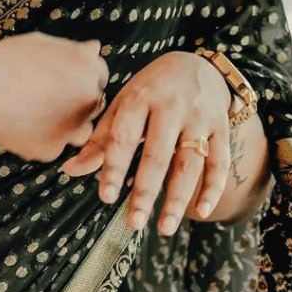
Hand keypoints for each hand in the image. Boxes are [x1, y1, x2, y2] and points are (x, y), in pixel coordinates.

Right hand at [0, 32, 109, 163]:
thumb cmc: (7, 60)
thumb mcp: (43, 42)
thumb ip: (74, 49)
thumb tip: (94, 48)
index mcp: (88, 69)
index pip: (99, 75)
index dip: (80, 76)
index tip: (62, 78)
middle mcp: (88, 99)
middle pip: (92, 103)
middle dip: (76, 101)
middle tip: (46, 96)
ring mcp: (72, 127)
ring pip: (79, 130)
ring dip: (67, 124)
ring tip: (35, 112)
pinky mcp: (52, 150)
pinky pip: (53, 146)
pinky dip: (42, 138)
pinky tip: (21, 124)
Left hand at [60, 50, 231, 234]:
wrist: (196, 64)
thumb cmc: (151, 89)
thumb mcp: (123, 104)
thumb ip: (101, 139)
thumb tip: (70, 171)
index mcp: (140, 98)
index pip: (124, 137)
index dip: (113, 167)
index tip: (106, 197)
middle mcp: (171, 107)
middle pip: (158, 155)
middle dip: (146, 192)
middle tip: (134, 222)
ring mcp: (199, 118)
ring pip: (190, 163)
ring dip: (178, 199)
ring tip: (164, 227)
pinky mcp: (221, 127)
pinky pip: (220, 161)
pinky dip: (213, 188)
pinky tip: (201, 211)